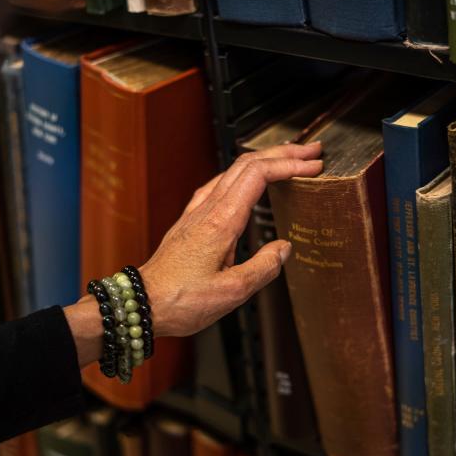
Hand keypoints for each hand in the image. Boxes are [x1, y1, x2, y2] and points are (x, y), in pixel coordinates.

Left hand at [139, 141, 322, 336]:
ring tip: (287, 161)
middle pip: (247, 163)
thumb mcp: (232, 292)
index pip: (259, 175)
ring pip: (233, 170)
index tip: (313, 167)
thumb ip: (263, 267)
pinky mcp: (190, 221)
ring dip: (264, 161)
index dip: (289, 166)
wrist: (142, 302)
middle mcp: (207, 210)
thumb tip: (283, 249)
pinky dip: (243, 175)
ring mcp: (196, 212)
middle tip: (311, 153)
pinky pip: (219, 184)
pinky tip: (247, 182)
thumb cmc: (180, 300)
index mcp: (221, 222)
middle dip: (283, 153)